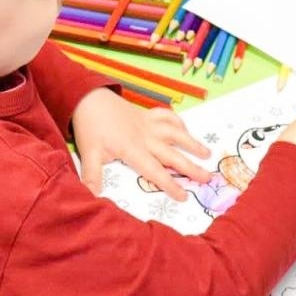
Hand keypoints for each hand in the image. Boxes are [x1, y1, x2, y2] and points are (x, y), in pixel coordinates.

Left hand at [71, 88, 211, 200]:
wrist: (88, 98)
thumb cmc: (89, 128)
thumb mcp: (89, 154)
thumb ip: (93, 176)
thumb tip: (93, 198)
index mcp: (132, 149)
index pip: (154, 171)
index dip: (170, 184)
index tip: (184, 196)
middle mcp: (145, 137)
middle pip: (172, 154)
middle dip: (190, 167)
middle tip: (208, 178)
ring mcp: (147, 124)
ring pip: (174, 133)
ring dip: (191, 142)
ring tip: (207, 154)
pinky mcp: (146, 114)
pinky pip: (166, 115)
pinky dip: (177, 121)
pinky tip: (185, 129)